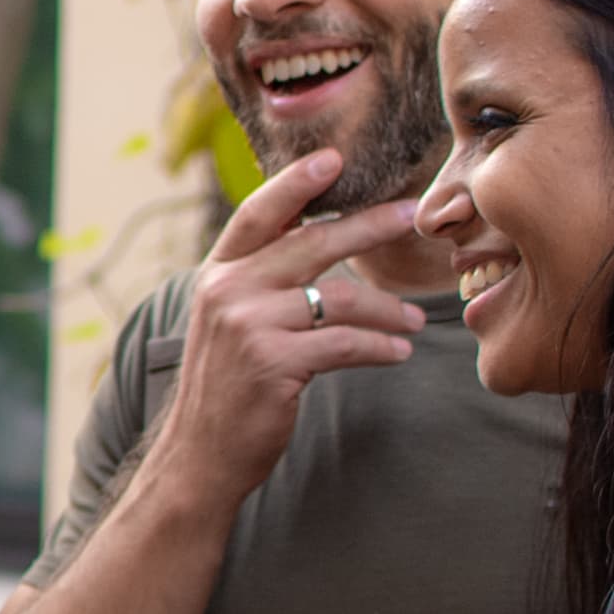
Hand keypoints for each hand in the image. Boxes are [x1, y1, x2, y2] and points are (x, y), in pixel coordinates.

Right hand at [144, 154, 429, 504]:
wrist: (200, 454)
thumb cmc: (226, 388)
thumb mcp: (228, 324)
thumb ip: (260, 284)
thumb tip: (315, 246)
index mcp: (217, 275)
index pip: (259, 215)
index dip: (295, 184)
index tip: (333, 160)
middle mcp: (228, 291)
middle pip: (312, 242)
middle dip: (368, 225)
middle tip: (411, 214)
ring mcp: (249, 326)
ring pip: (339, 297)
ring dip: (386, 307)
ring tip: (412, 319)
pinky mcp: (273, 363)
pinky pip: (345, 344)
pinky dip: (379, 348)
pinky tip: (398, 353)